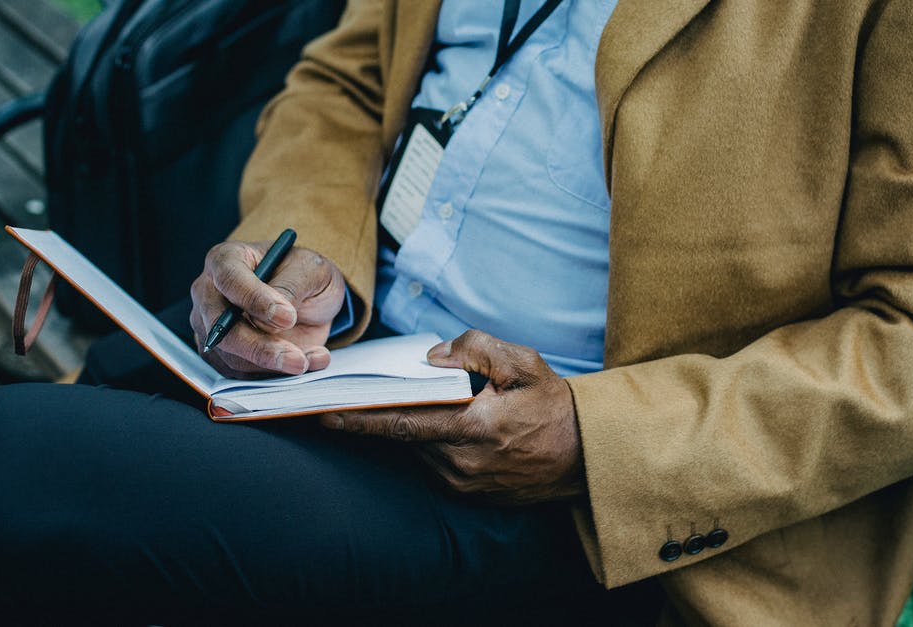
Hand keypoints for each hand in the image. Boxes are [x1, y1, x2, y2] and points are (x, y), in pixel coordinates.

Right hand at [190, 240, 345, 377]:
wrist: (311, 300)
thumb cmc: (306, 274)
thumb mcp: (311, 269)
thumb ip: (291, 287)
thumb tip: (271, 320)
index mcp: (227, 260)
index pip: (230, 280)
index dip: (255, 300)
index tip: (286, 317)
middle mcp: (210, 294)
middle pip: (221, 327)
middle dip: (260, 347)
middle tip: (296, 358)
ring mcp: (212, 328)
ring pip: (231, 357)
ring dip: (274, 365)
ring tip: (312, 358)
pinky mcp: (224, 356)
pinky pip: (244, 375)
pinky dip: (278, 375)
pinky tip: (309, 361)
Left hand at [321, 330, 585, 504]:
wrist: (585, 457)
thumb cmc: (553, 406)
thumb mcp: (524, 364)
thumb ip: (477, 348)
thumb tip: (433, 357)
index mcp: (474, 428)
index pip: (403, 424)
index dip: (361, 419)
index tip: (327, 414)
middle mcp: (462, 463)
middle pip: (405, 436)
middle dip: (386, 415)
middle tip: (364, 395)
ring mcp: (464, 484)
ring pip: (419, 450)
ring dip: (416, 427)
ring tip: (434, 405)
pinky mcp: (468, 495)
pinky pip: (435, 463)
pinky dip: (433, 442)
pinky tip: (450, 425)